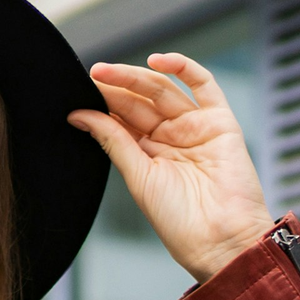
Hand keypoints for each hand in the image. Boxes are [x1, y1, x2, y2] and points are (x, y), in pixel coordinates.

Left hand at [69, 54, 275, 285]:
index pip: (122, 119)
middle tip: (91, 75)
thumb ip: (113, 141)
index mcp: (148, 154)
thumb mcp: (138, 177)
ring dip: (136, 77)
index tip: (79, 93)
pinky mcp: (220, 121)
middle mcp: (171, 137)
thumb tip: (80, 116)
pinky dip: (182, 67)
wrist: (219, 239)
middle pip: (140, 102)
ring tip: (107, 72)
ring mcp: (195, 127)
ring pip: (163, 89)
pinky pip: (203, 85)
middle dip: (115, 87)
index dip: (103, 104)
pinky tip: (156, 60)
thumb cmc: (179, 220)